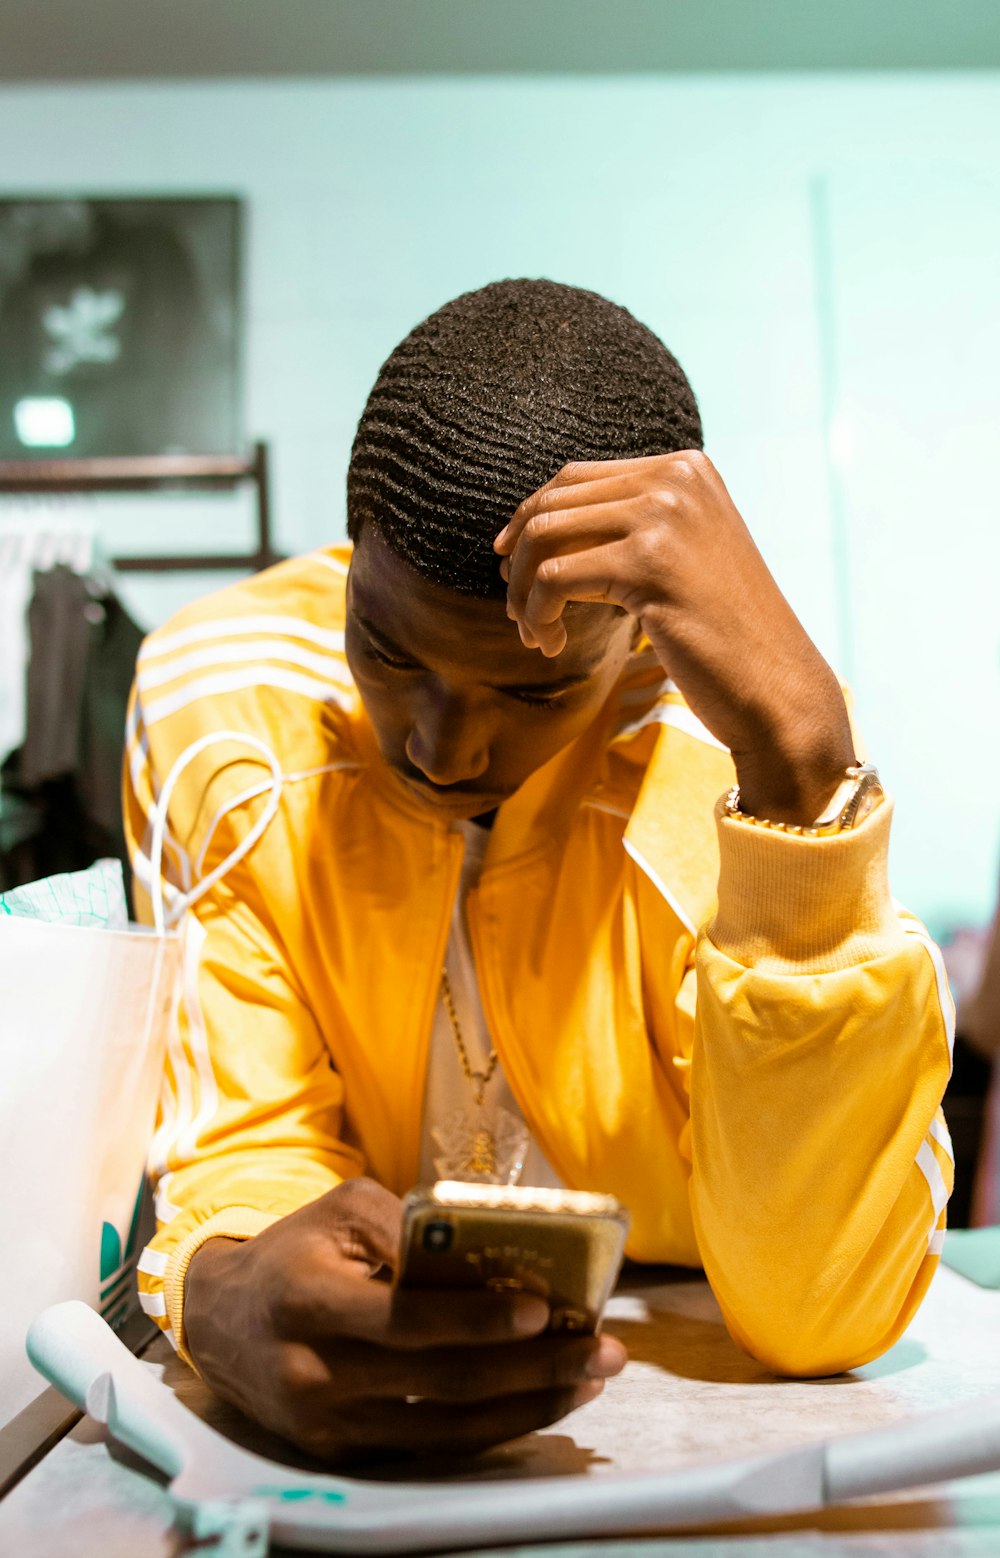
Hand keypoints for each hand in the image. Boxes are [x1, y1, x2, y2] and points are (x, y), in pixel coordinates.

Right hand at [183, 1178, 624, 1463]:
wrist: (221, 1321)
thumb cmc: (297, 1252)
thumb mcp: (339, 1209)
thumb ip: (404, 1221)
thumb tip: (490, 1244)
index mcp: (309, 1300)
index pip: (405, 1320)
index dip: (477, 1320)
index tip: (544, 1308)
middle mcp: (316, 1373)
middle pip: (441, 1383)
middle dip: (534, 1369)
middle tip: (603, 1351)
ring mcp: (329, 1426)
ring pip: (447, 1429)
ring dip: (529, 1406)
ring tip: (589, 1380)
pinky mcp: (342, 1455)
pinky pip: (432, 1447)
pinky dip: (493, 1427)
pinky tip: (539, 1402)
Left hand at [495, 452, 855, 823]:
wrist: (775, 685)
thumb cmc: (724, 634)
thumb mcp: (680, 557)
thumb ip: (629, 527)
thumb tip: (532, 525)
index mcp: (685, 467)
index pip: (574, 477)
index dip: (530, 519)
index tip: (512, 566)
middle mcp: (676, 478)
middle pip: (552, 503)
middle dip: (521, 560)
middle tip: (518, 610)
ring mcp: (665, 515)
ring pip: (544, 537)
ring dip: (523, 592)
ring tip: (534, 632)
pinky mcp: (649, 561)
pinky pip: (554, 578)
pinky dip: (537, 613)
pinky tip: (550, 644)